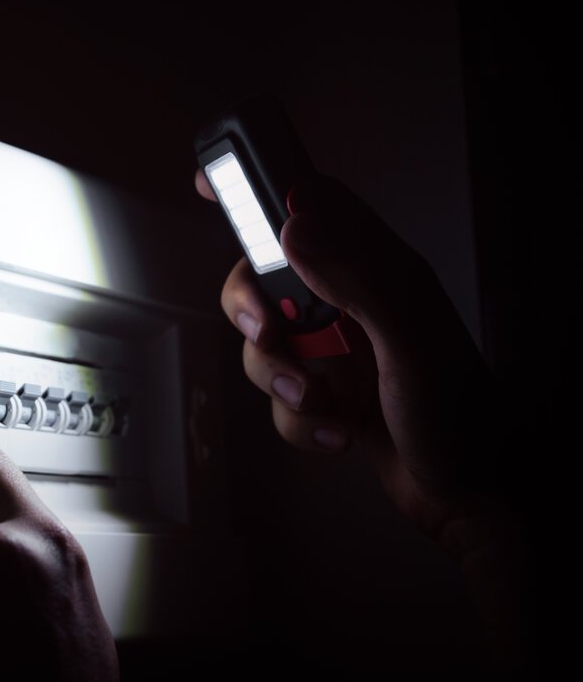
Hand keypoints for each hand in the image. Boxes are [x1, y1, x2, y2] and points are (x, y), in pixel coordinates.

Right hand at [199, 170, 524, 655]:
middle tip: (265, 332)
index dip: (261, 191)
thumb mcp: (411, 338)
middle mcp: (349, 303)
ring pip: (263, 346)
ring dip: (280, 381)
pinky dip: (302, 422)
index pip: (312, 207)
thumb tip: (294, 228)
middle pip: (262, 280)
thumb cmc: (460, 416)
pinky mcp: (324, 395)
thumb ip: (355, 279)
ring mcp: (334, 351)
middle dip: (250, 311)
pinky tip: (341, 431)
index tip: (214, 186)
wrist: (468, 495)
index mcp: (377, 270)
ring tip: (322, 401)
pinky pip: (278, 400)